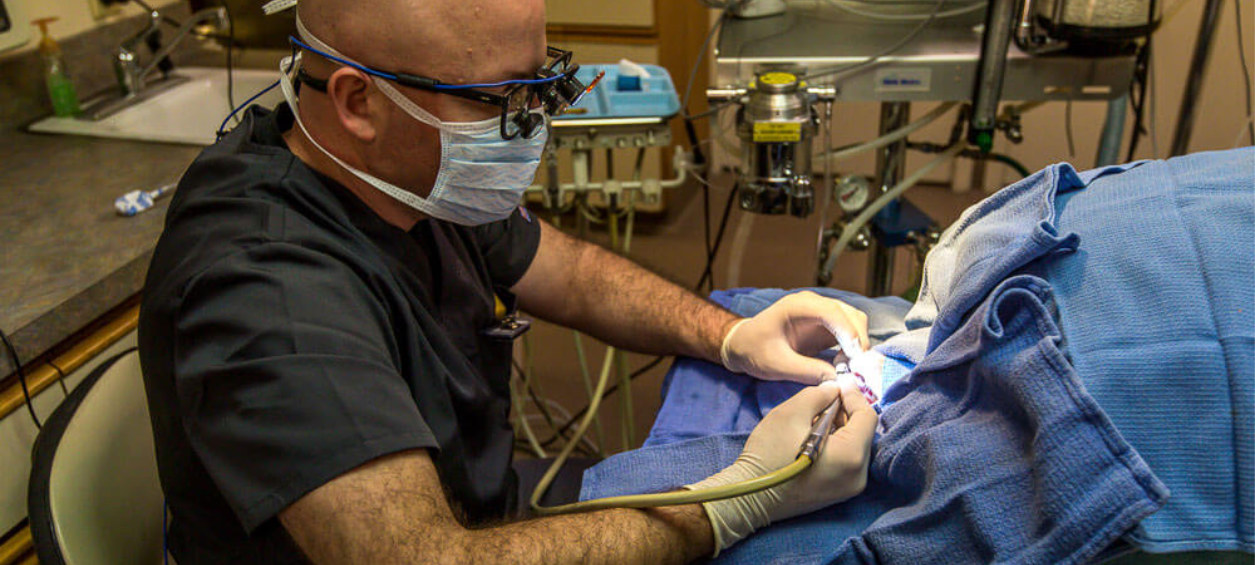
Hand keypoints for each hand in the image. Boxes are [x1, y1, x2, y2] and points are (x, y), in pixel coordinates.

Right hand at [686, 376, 876, 553]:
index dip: (853, 395)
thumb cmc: (769, 454)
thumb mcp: (792, 413)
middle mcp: (858, 475)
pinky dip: (836, 444)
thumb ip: (819, 395)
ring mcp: (850, 487)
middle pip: (863, 432)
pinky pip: (847, 460)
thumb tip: (835, 389)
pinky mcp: (839, 493)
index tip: (839, 382)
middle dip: (846, 411)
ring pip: (855, 446)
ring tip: (816, 416)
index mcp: (851, 455)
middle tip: (825, 397)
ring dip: (840, 427)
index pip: (867, 416)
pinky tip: (815, 436)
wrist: (751, 496)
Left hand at [720, 291, 869, 384]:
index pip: (833, 312)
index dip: (848, 332)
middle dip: (858, 340)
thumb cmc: (754, 350)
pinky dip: (853, 348)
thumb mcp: (776, 365)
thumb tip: (837, 380)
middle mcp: (815, 305)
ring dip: (858, 345)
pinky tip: (846, 365)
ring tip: (850, 369)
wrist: (743, 345)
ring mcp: (822, 314)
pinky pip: (848, 333)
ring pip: (854, 323)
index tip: (855, 357)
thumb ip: (806, 371)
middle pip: (850, 315)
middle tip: (857, 369)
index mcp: (798, 306)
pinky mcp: (826, 326)